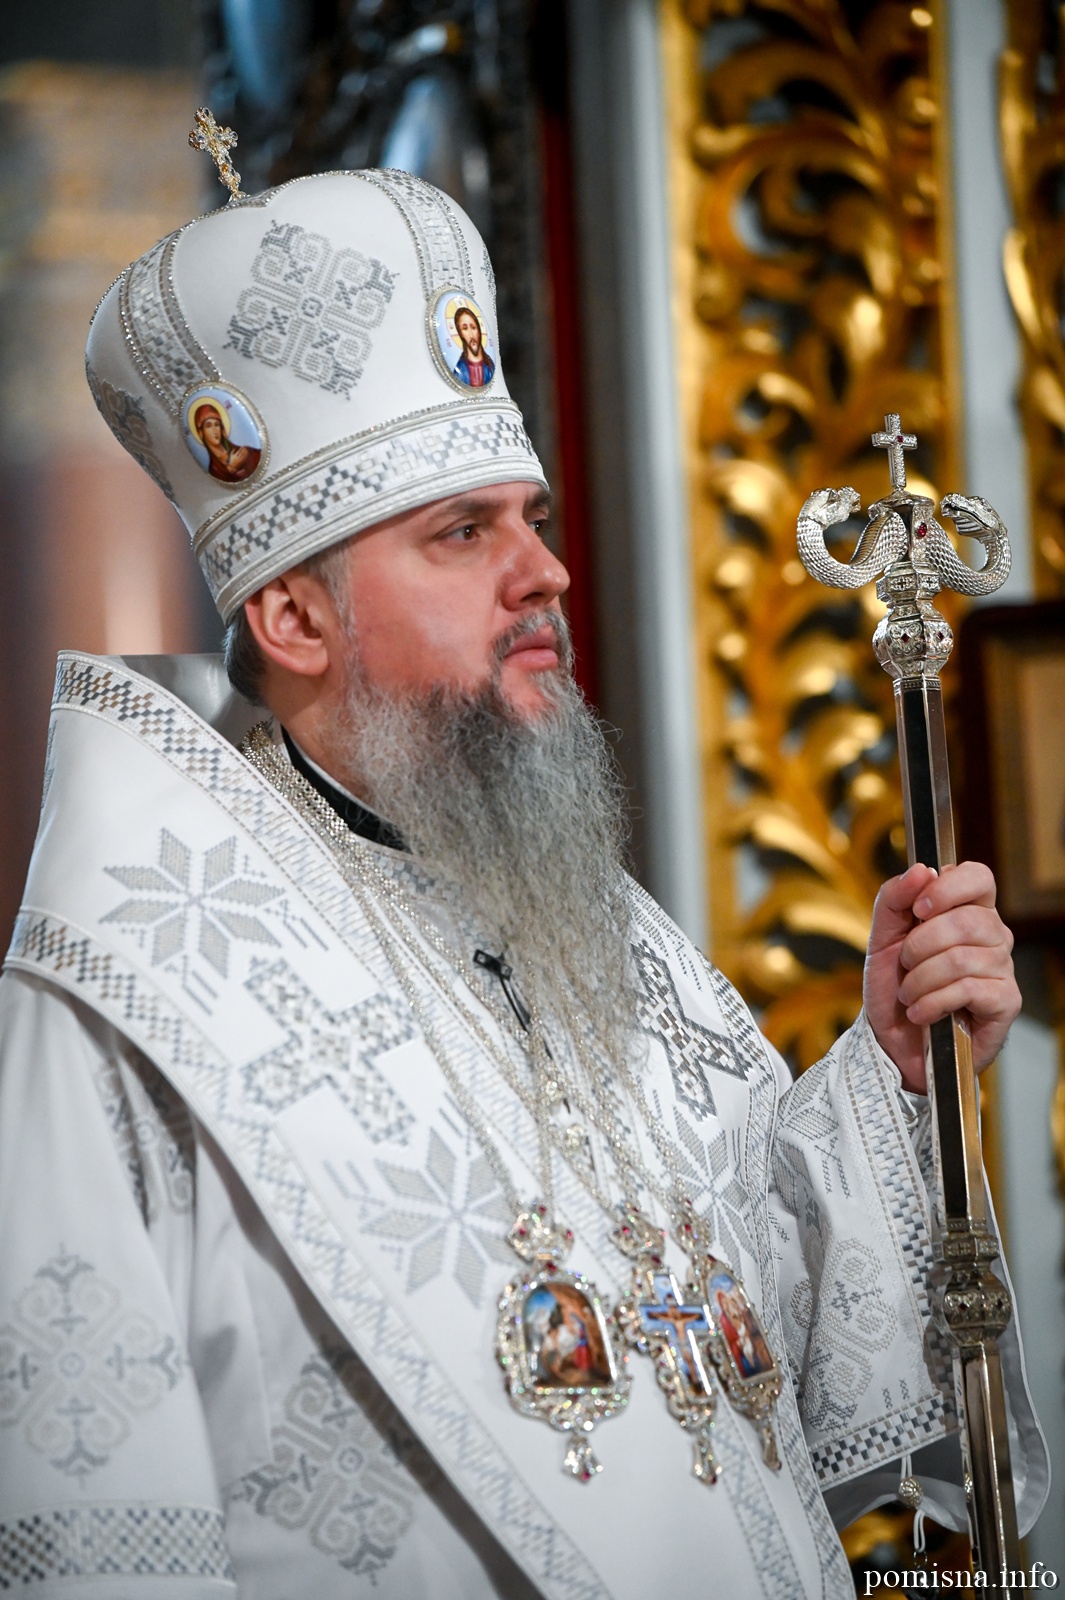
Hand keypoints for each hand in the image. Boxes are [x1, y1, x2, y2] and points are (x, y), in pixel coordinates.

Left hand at [863, 861, 1019, 1092]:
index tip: (918, 908)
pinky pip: (968, 989)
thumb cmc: (894, 987)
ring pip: (962, 958)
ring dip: (920, 980)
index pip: (978, 877)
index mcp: (967, 911)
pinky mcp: (1005, 1002)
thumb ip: (893, 900)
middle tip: (905, 965)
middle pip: (968, 920)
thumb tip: (921, 870)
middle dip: (920, 945)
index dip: (949, 887)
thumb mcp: (881, 939)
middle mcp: (993, 936)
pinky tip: (923, 1012)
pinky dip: (933, 1002)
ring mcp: (1003, 969)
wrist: (894, 1040)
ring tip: (910, 995)